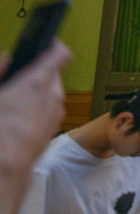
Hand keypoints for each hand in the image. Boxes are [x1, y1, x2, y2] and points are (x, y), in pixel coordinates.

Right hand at [0, 38, 71, 177]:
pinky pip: (47, 110)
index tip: (42, 44)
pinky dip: (36, 109)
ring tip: (11, 103)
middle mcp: (54, 95)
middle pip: (51, 75)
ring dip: (35, 93)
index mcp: (38, 82)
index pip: (59, 53)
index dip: (52, 46)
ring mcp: (56, 113)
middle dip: (35, 74)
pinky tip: (16, 119)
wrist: (4, 168)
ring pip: (49, 94)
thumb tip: (7, 57)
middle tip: (14, 80)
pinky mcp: (53, 128)